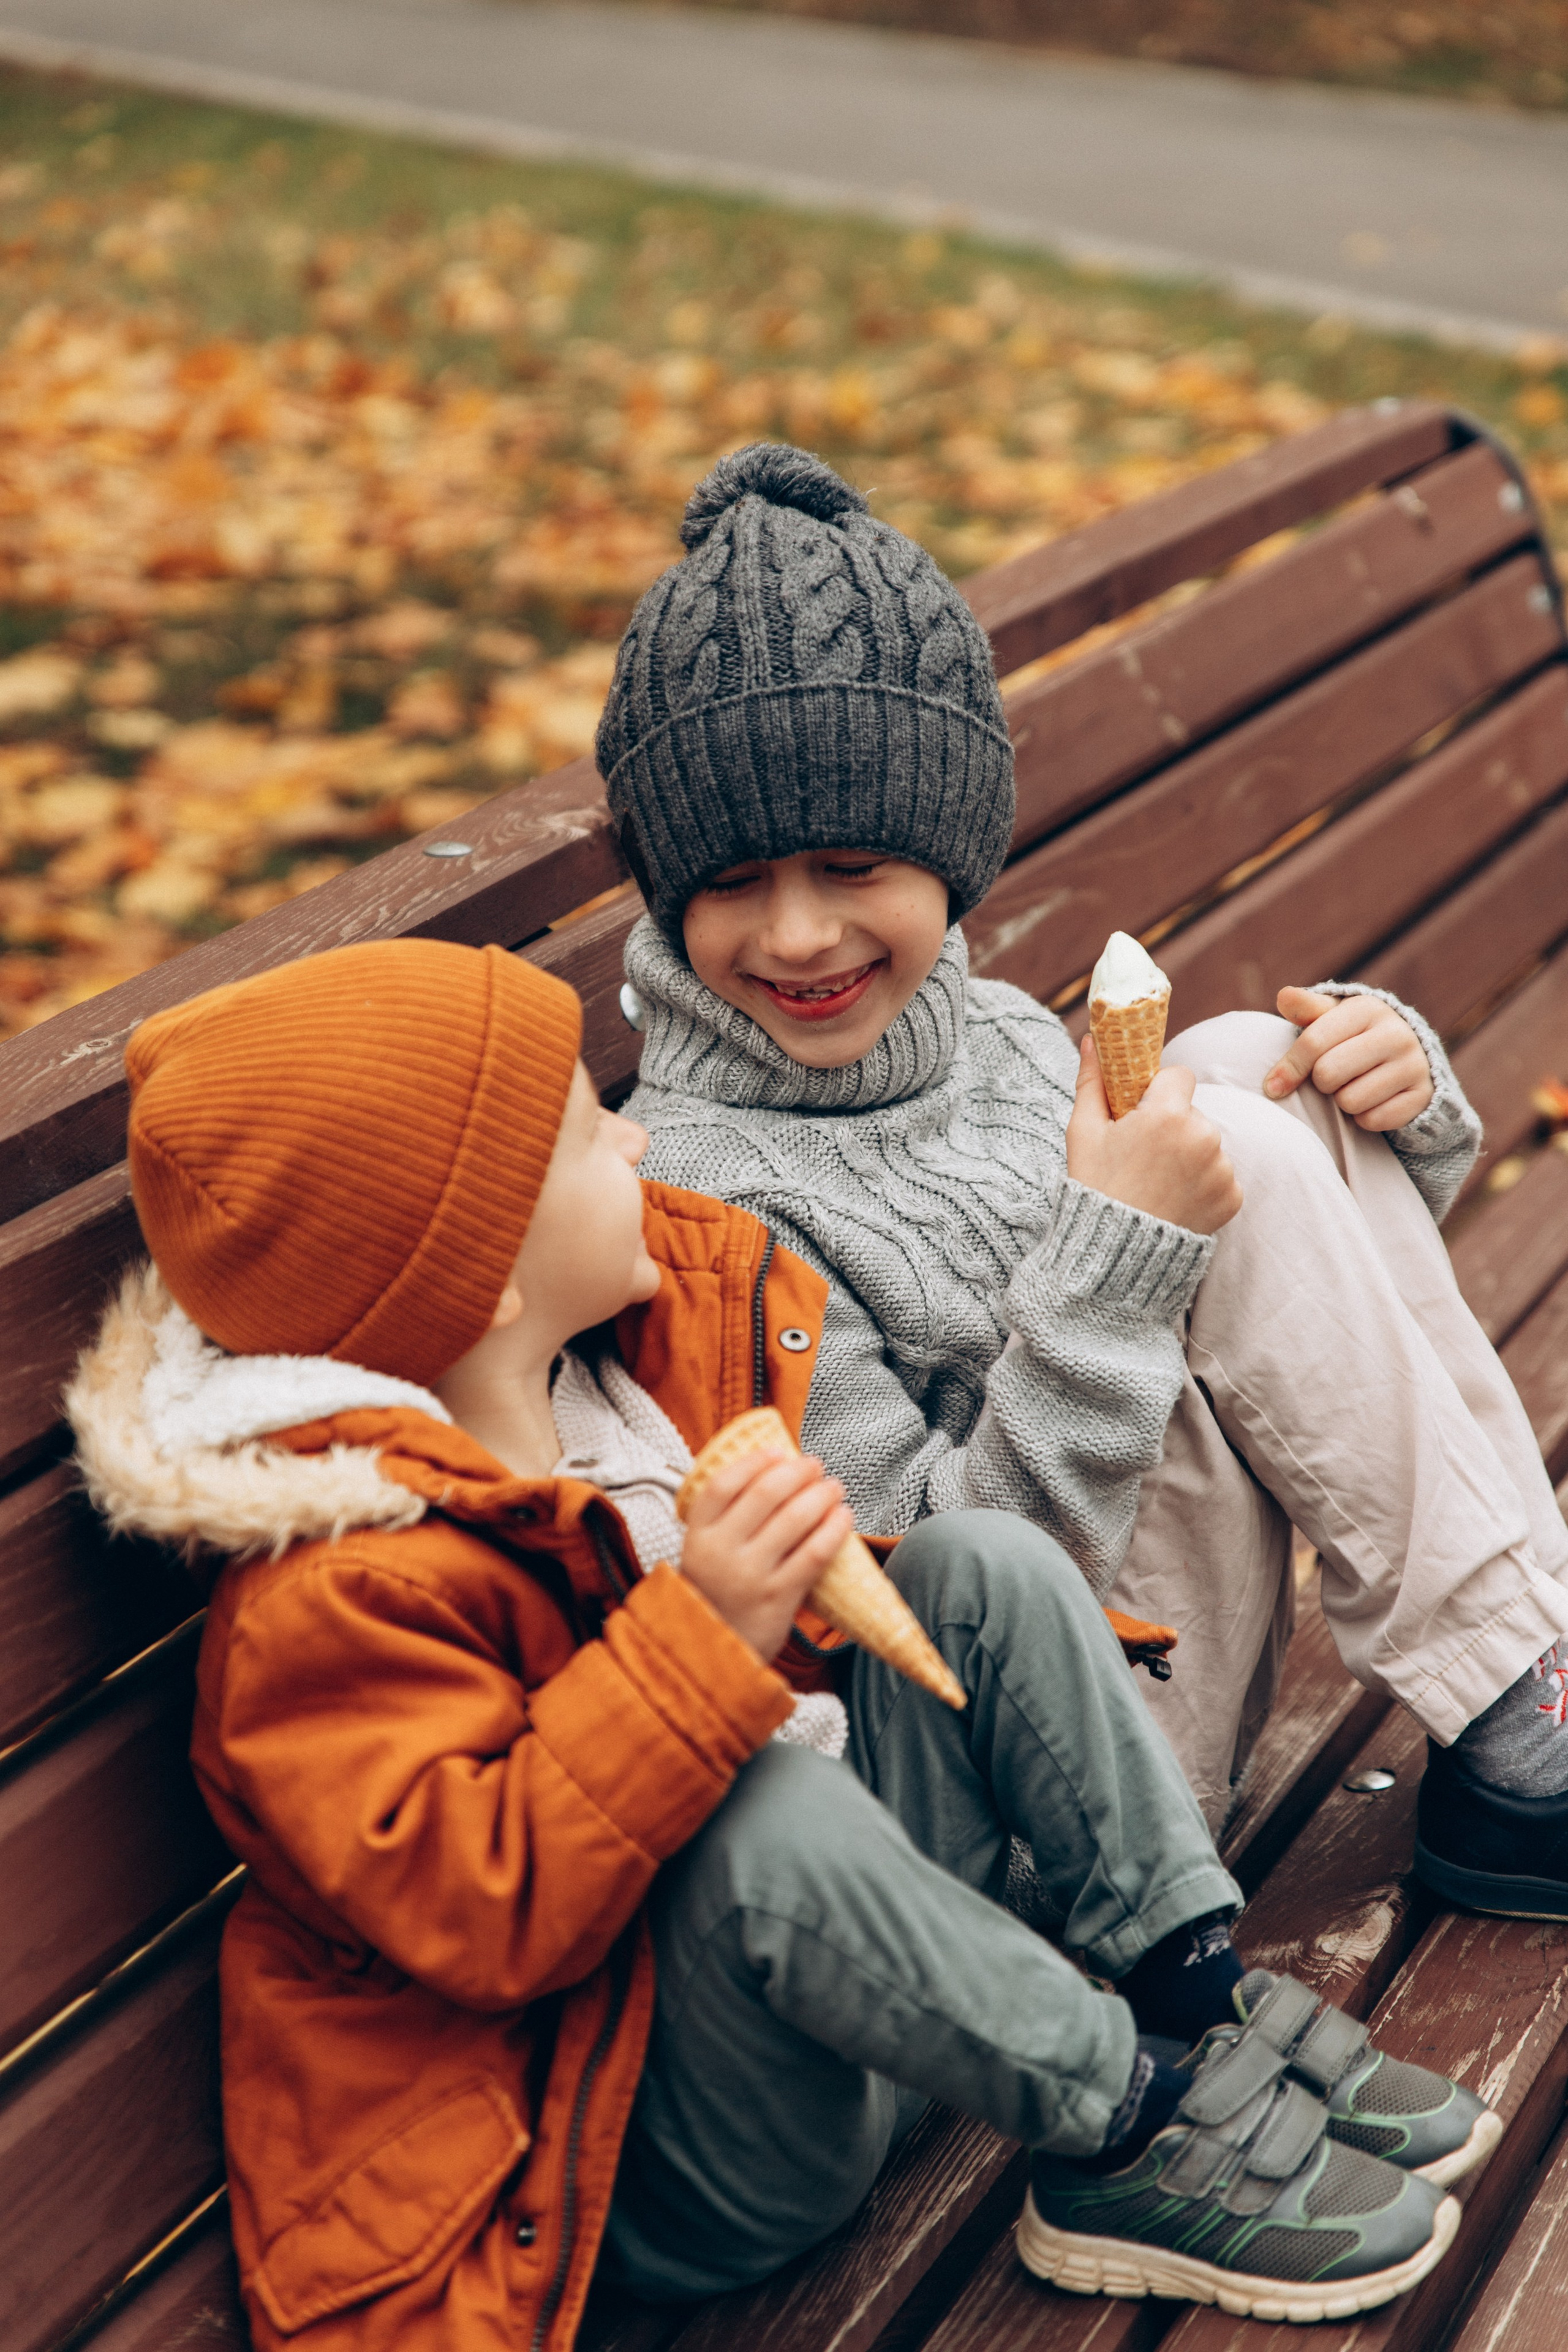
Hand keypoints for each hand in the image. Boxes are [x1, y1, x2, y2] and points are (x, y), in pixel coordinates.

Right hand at [680, 1446, 853, 1664]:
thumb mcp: (703, 1555)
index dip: (754, 1461)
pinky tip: (843, 1516)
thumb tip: (771, 1474)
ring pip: (794, 1518)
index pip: (723, 1484)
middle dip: (798, 1471)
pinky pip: (814, 1553)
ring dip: (821, 1494)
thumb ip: (725, 1521)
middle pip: (765, 1493)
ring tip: (834, 1487)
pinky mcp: (778, 1598)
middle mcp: (720, 1552)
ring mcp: (749, 1575)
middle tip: (815, 1465)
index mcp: (697, 1535)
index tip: (779, 1451)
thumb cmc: (715, 1596)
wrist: (712, 1655)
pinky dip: (833, 1529)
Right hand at [1066, 1036, 1241, 1235]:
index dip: (1158, 1092)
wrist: (1114, 1256)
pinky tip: (1176, 1199)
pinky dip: (1203, 1184)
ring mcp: (1222, 1169)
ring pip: (1208, 1144)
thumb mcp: (1083, 1132)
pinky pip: (1221, 1175)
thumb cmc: (1095, 1188)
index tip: (1142, 1114)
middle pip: (1193, 1112)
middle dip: (1173, 1126)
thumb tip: (1092, 1040)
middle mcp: (1203, 1137)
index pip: (1179, 1076)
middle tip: (1144, 1157)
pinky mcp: (1233, 1197)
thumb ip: (1092, 1081)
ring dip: (1189, 1155)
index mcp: (1168, 1114)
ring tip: (1158, 1182)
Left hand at [1266, 988, 1432, 1130]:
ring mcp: (1413, 1065)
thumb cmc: (1353, 1037)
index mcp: (1367, 1008)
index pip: (1313, 1043)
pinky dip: (1365, 1118)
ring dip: (1343, 1101)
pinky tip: (1373, 1100)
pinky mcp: (1421, 1096)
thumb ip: (1306, 1009)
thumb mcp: (1331, 1018)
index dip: (1288, 1068)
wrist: (1407, 1057)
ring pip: (1350, 1101)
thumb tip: (1284, 997)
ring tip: (1354, 1085)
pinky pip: (1373, 1120)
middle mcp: (1396, 1033)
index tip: (1273, 1086)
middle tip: (1331, 1077)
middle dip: (1321, 1083)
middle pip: (1328, 1075)